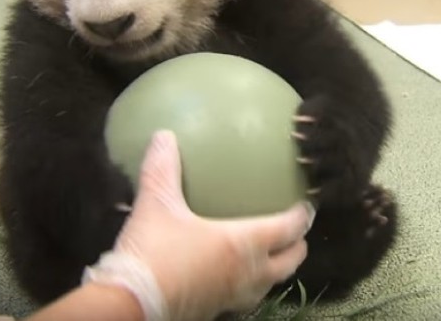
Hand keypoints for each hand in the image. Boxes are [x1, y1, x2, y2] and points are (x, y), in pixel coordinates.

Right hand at [84, 130, 314, 320]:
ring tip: (271, 251)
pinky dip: (254, 283)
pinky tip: (235, 275)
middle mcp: (248, 273)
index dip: (302, 215)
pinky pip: (248, 297)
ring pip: (273, 283)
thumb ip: (162, 167)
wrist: (132, 302)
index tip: (307, 204)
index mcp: (243, 243)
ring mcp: (235, 296)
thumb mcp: (156, 204)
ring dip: (278, 267)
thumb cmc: (154, 252)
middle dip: (298, 243)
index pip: (288, 228)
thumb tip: (164, 136)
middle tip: (295, 228)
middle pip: (291, 261)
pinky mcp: (218, 310)